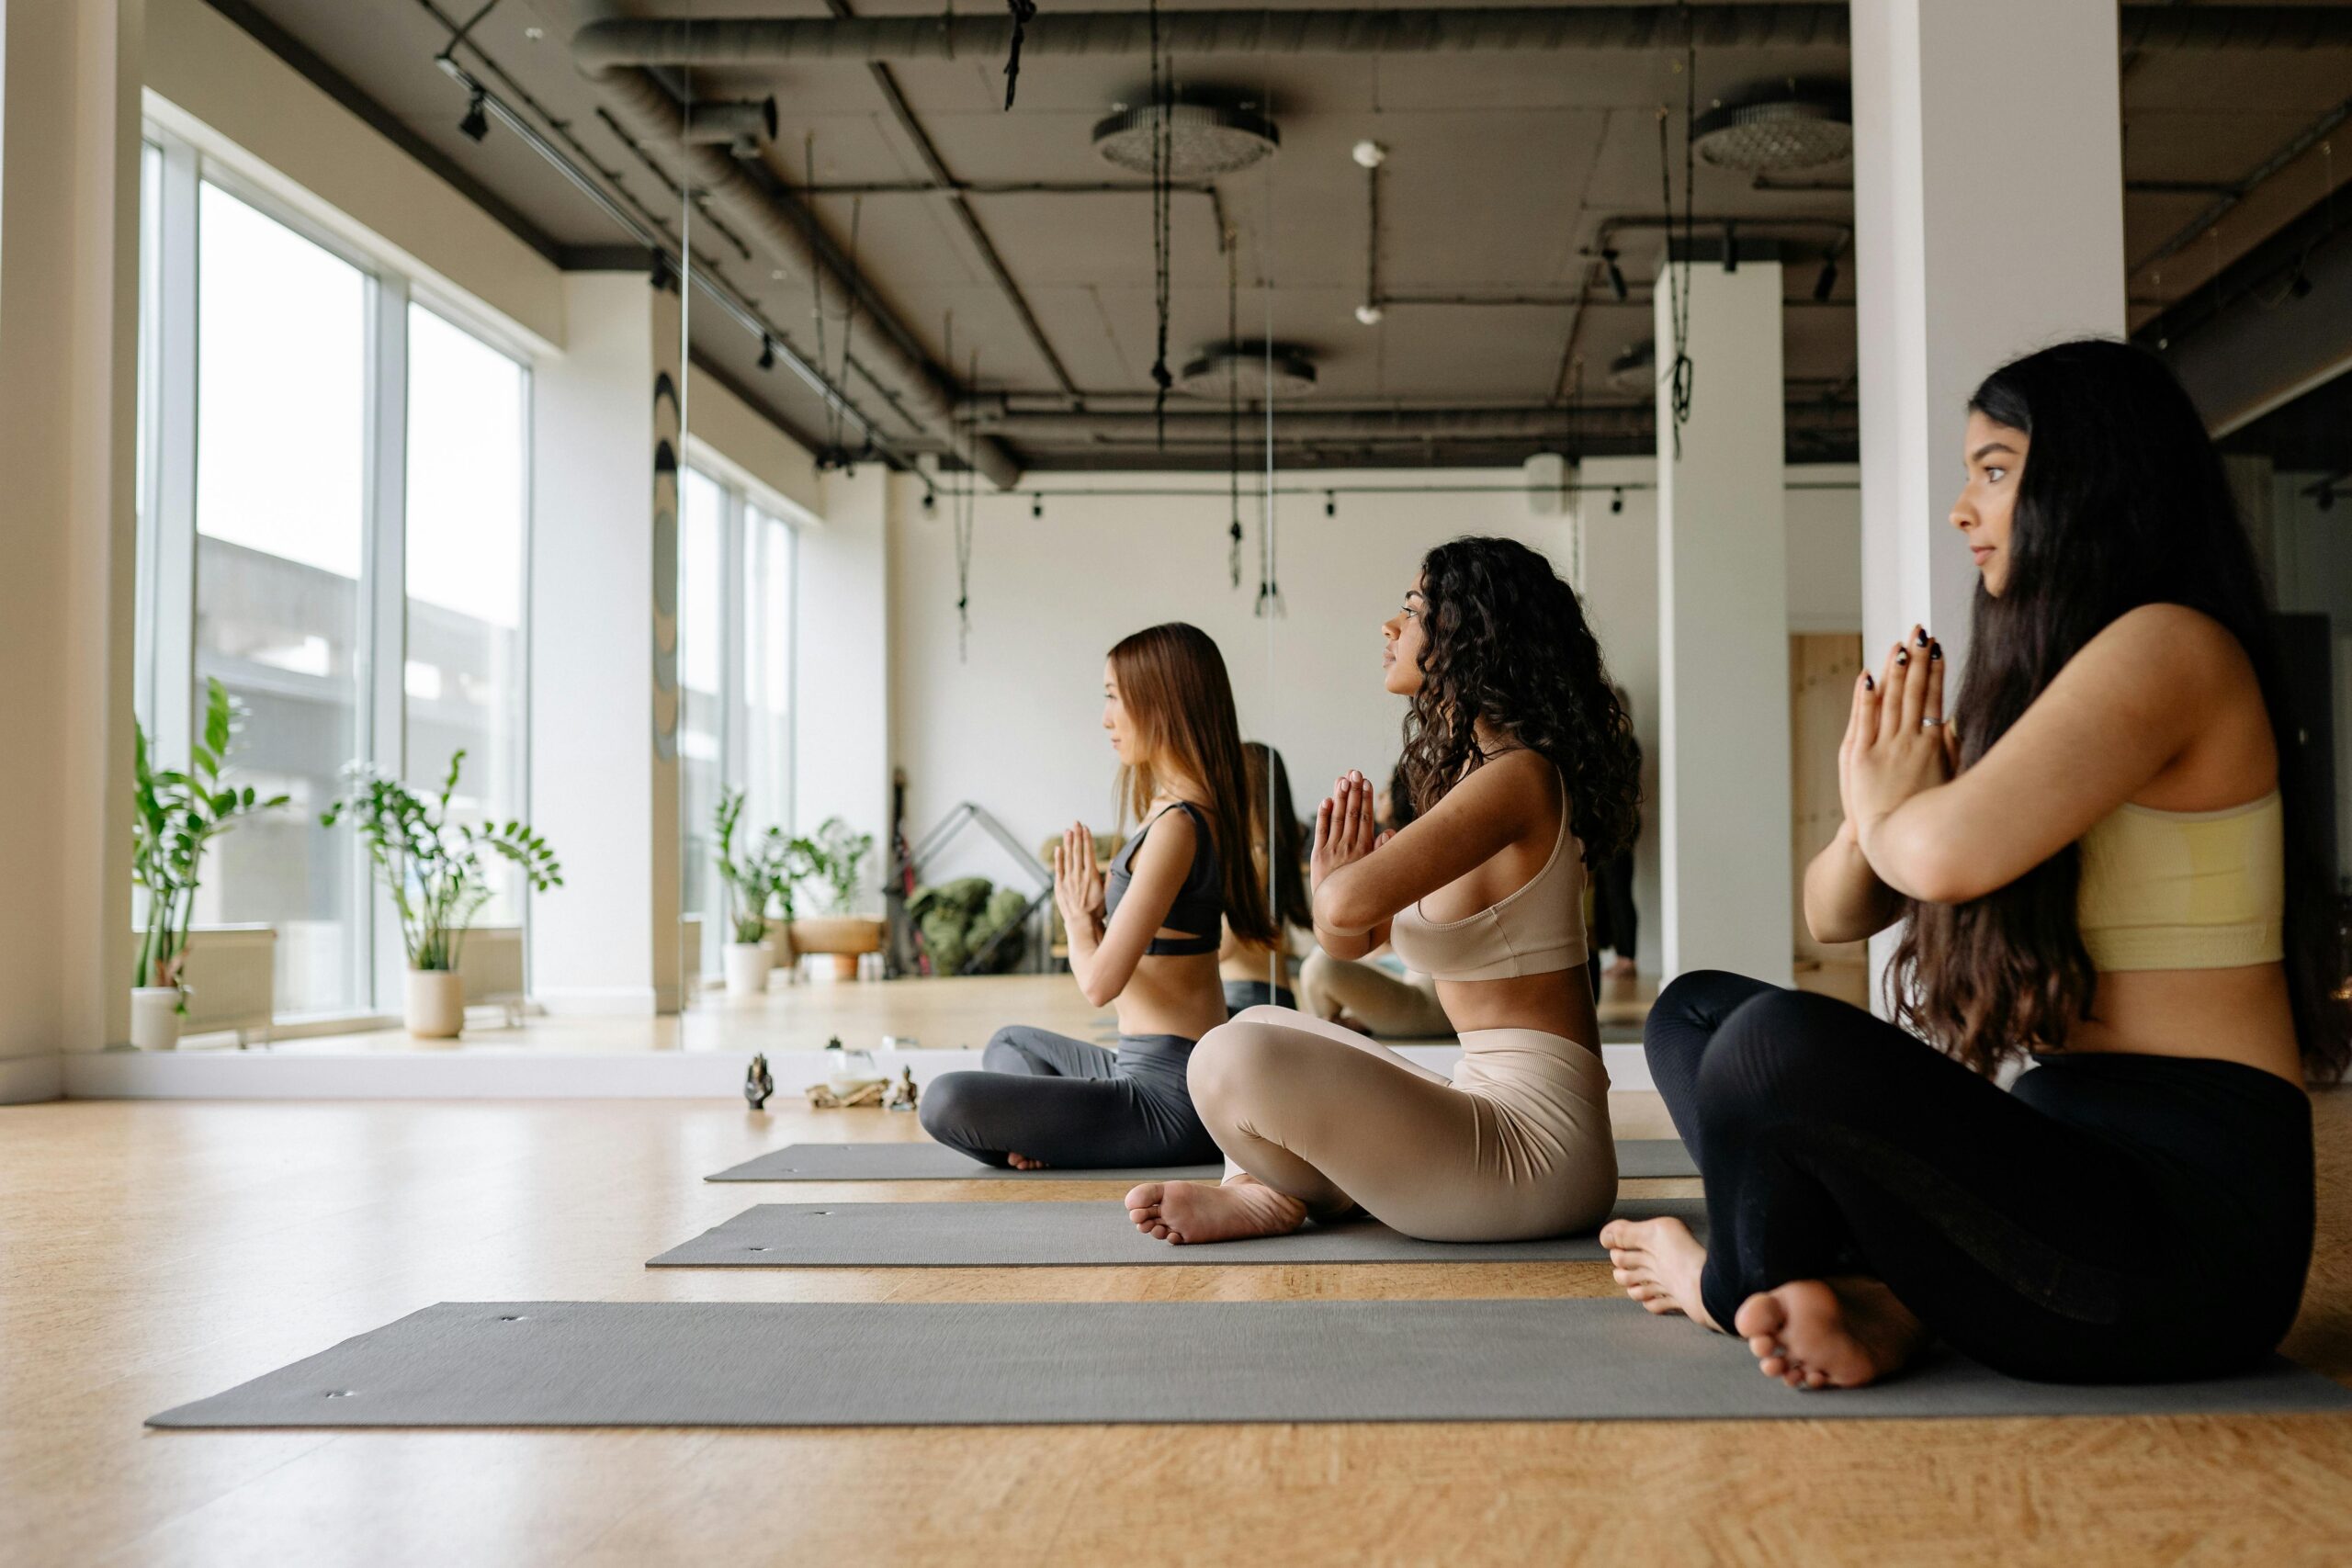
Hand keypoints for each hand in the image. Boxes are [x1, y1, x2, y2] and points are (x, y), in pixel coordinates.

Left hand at [1053, 822, 1103, 931]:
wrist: (1081, 924)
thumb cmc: (1097, 910)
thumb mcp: (1107, 894)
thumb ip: (1110, 877)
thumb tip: (1112, 862)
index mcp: (1091, 875)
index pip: (1088, 852)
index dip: (1087, 839)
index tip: (1086, 828)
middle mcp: (1079, 875)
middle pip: (1078, 851)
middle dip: (1077, 835)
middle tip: (1076, 822)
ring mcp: (1068, 880)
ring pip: (1068, 857)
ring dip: (1068, 843)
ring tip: (1068, 830)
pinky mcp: (1060, 886)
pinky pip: (1058, 869)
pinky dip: (1058, 858)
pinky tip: (1059, 848)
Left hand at [1311, 770, 1380, 892]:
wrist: (1340, 915)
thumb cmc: (1364, 894)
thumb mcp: (1379, 875)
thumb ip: (1382, 852)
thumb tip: (1388, 831)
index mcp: (1365, 851)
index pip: (1365, 818)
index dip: (1366, 799)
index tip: (1367, 781)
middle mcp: (1349, 848)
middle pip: (1351, 814)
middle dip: (1354, 791)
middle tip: (1355, 771)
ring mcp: (1332, 851)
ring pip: (1337, 819)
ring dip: (1340, 797)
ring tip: (1343, 779)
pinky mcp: (1318, 857)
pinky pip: (1321, 832)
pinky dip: (1323, 816)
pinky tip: (1327, 800)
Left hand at [1849, 628, 1954, 857]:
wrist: (1891, 843)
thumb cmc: (1924, 815)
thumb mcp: (1950, 782)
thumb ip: (1953, 749)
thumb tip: (1956, 720)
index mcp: (1935, 747)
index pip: (1936, 698)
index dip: (1936, 670)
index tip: (1937, 647)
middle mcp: (1910, 742)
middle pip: (1914, 691)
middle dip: (1916, 659)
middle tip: (1918, 631)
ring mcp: (1884, 748)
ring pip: (1891, 700)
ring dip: (1895, 670)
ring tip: (1899, 644)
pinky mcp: (1859, 757)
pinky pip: (1863, 719)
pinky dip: (1866, 696)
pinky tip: (1868, 675)